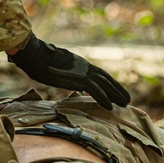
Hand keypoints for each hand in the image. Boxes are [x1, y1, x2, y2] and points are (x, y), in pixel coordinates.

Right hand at [7, 33, 129, 109]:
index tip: (118, 90)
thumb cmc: (41, 62)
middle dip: (117, 89)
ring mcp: (82, 72)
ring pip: (104, 84)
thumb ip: (69, 75)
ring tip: (124, 104)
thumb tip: (76, 84)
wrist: (36, 56)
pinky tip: (110, 106)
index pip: (100, 74)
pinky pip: (95, 90)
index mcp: (81, 64)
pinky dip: (103, 98)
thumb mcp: (59, 69)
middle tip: (127, 99)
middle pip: (106, 79)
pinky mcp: (78, 78)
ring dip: (115, 95)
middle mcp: (84, 67)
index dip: (110, 83)